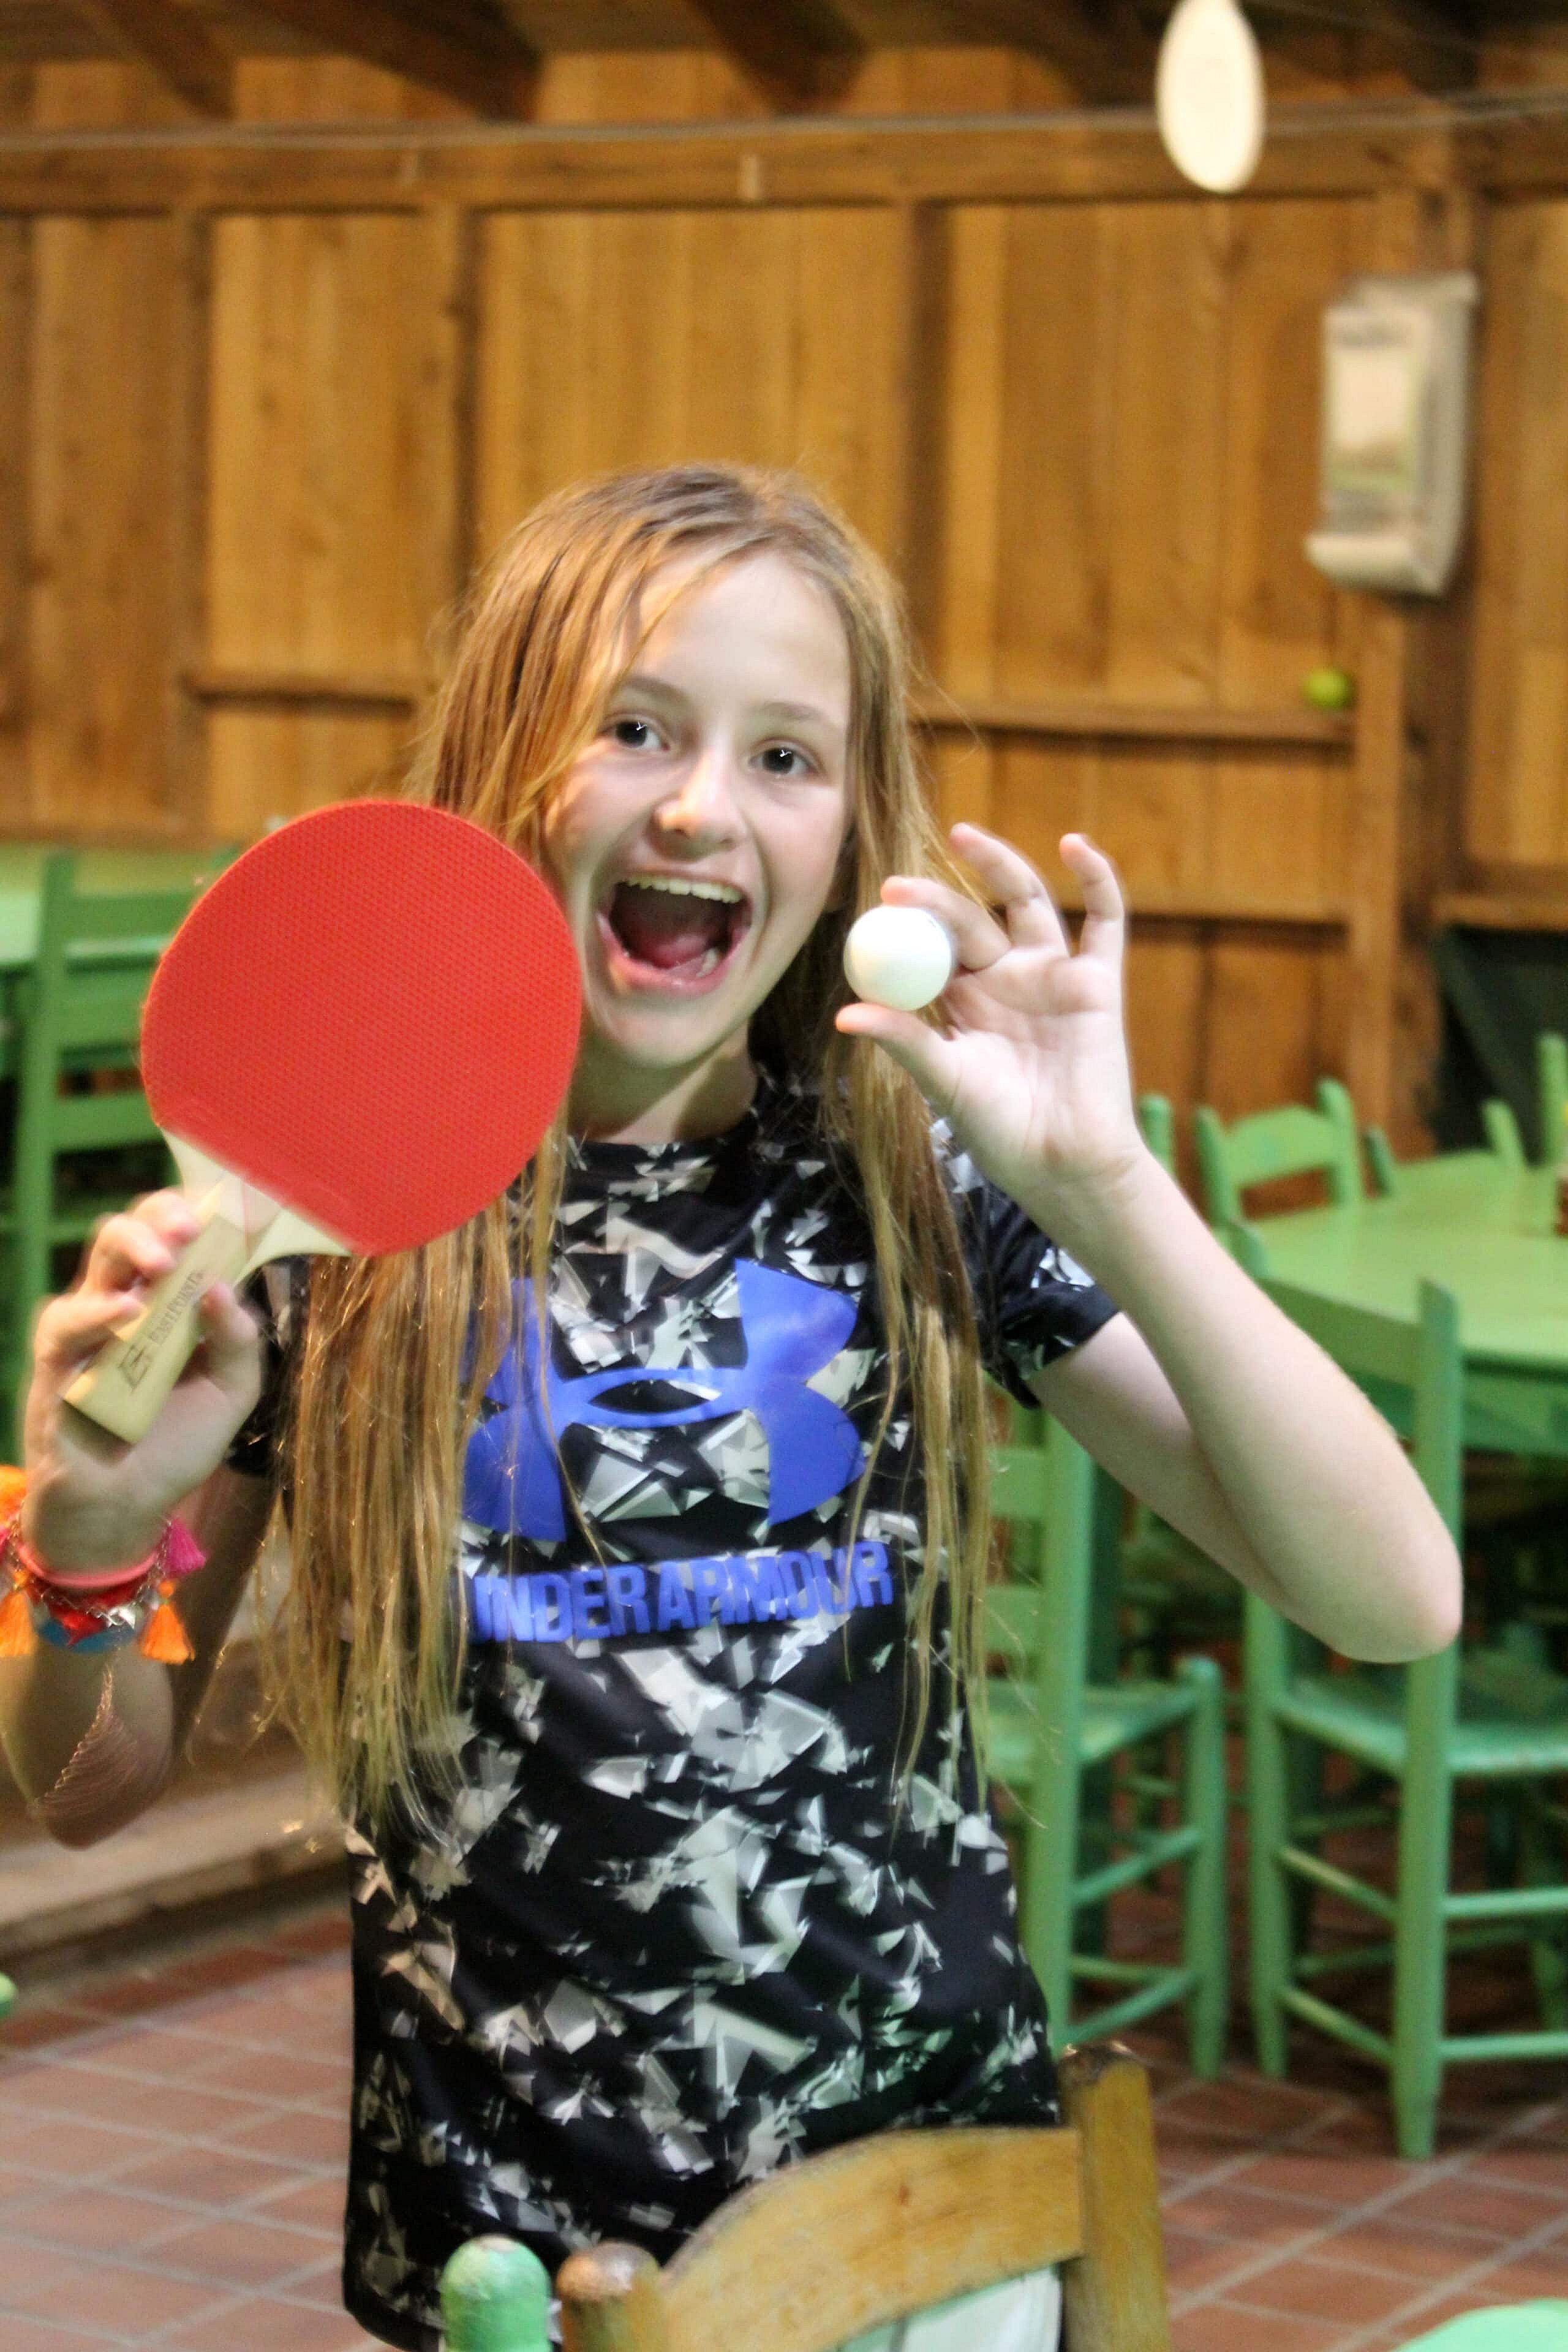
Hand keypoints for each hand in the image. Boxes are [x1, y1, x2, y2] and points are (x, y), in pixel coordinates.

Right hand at [22, 1191, 263, 1571]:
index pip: (176, 1239)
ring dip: (132, 1249)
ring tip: (165, 1264)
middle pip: (132, 1233)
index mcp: (170, 1303)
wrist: (127, 1508)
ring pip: (98, 1261)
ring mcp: (89, 1328)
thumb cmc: (176, 1445)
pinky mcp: (56, 1361)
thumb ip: (239, 1342)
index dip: (196, 1215)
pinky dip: (99, 1313)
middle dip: (161, 1217)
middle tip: (190, 1228)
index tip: (228, 1211)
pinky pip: (68, 1322)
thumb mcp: (230, 1393)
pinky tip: (128, 1315)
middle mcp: (126, 1303)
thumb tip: (223, 1289)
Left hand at [834, 827, 1145, 1217]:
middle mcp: (1005, 980)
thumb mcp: (944, 1081)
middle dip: (935, 899)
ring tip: (962, 836)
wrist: (1065, 1165)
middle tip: (899, 885)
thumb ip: (906, 1040)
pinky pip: (1104, 922)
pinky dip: (1097, 881)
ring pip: (1027, 903)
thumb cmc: (1001, 1131)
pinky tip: (1074, 845)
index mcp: (963, 1003)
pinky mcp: (1099, 982)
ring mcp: (1052, 977)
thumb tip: (845, 1014)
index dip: (905, 924)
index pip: (929, 948)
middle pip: (969, 920)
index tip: (875, 906)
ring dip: (998, 865)